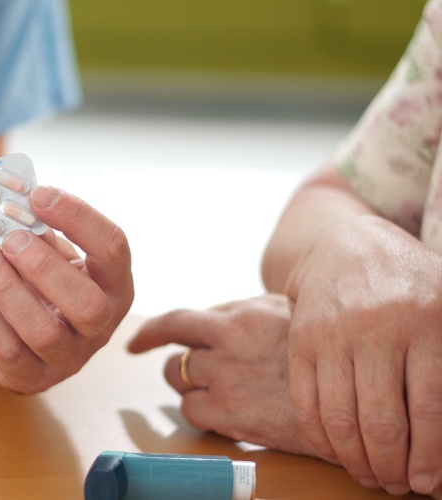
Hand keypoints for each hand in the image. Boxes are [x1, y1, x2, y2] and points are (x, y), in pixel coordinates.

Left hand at [0, 186, 132, 393]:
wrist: (23, 333)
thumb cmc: (43, 282)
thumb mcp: (52, 252)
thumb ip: (39, 229)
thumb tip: (13, 200)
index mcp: (115, 284)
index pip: (113, 248)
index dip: (78, 218)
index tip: (38, 195)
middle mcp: (102, 325)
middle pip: (87, 304)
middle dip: (45, 268)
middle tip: (10, 239)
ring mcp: (70, 358)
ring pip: (44, 333)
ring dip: (9, 292)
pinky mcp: (32, 378)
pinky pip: (8, 352)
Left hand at [128, 294, 321, 458]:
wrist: (356, 395)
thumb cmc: (327, 352)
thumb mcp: (289, 313)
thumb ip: (248, 312)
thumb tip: (219, 315)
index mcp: (240, 316)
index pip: (177, 320)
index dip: (151, 332)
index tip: (136, 342)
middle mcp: (227, 342)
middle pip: (174, 353)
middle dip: (181, 364)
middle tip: (200, 374)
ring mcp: (226, 378)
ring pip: (179, 380)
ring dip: (191, 387)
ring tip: (225, 392)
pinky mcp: (231, 413)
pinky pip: (191, 411)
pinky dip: (202, 413)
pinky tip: (229, 413)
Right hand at [286, 215, 441, 496]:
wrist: (345, 246)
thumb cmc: (409, 284)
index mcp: (428, 320)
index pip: (431, 408)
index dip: (430, 456)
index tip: (428, 483)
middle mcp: (377, 326)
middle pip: (383, 420)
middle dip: (391, 467)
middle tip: (397, 485)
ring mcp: (333, 333)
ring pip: (341, 417)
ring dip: (355, 459)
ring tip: (370, 474)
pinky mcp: (301, 340)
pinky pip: (306, 402)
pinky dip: (320, 437)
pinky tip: (337, 450)